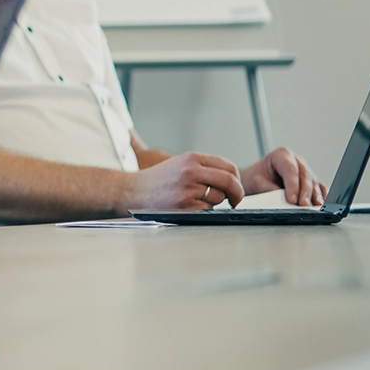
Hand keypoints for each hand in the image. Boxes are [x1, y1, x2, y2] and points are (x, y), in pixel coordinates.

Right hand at [123, 151, 244, 212]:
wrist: (131, 191)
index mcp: (191, 158)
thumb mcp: (179, 164)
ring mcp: (187, 189)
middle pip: (229, 182)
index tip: (235, 187)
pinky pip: (207, 210)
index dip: (236, 179)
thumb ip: (204, 167)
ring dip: (214, 203)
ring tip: (195, 200)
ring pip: (219, 198)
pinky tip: (189, 207)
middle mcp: (190, 171)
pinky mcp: (184, 206)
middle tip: (235, 200)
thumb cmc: (158, 180)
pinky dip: (203, 211)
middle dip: (237, 193)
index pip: (228, 166)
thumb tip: (232, 181)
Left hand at [241, 147, 326, 205]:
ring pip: (313, 182)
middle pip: (304, 176)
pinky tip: (320, 204)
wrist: (254, 180)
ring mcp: (305, 169)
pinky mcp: (310, 180)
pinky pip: (319, 187)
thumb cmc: (255, 178)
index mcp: (281, 154)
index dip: (292, 185)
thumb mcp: (257, 183)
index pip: (290, 170)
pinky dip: (321, 196)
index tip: (292, 199)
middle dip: (304, 193)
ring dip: (314, 196)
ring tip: (314, 208)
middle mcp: (296, 160)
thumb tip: (283, 199)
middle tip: (303, 206)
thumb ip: (269, 189)